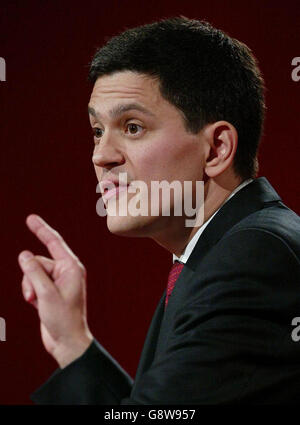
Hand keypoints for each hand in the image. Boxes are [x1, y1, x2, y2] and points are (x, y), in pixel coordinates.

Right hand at [18, 214, 92, 367]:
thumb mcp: (45, 294)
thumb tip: (24, 254)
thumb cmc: (62, 318)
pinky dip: (30, 292)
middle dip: (30, 277)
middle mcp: (66, 271)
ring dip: (29, 287)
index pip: (55, 242)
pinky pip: (33, 283)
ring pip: (33, 273)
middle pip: (38, 261)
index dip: (41, 229)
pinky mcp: (50, 290)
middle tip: (34, 296)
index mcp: (72, 268)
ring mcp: (57, 281)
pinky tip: (35, 304)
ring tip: (34, 301)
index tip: (30, 218)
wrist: (66, 341)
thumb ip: (33, 272)